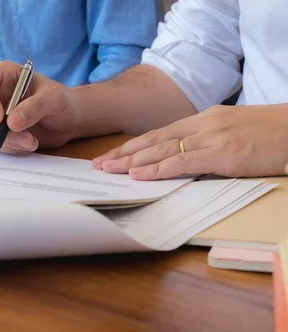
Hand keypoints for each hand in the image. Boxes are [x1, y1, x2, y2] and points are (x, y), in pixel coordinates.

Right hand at [0, 61, 82, 152]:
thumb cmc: (63, 101)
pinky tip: (29, 143)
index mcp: (3, 75)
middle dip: (1, 129)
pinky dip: (11, 147)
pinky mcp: (0, 133)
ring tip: (32, 141)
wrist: (69, 121)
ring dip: (9, 140)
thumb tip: (11, 124)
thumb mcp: (54, 99)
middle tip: (26, 137)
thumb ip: (34, 107)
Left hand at [93, 105, 287, 179]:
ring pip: (162, 149)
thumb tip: (182, 156)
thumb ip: (205, 141)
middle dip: (123, 154)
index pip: (158, 133)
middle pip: (153, 140)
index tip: (112, 155)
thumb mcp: (231, 131)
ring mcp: (212, 138)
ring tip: (109, 170)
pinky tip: (139, 175)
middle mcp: (202, 125)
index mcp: (203, 119)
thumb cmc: (267, 133)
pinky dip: (158, 169)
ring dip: (132, 162)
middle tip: (99, 165)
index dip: (132, 146)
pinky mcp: (223, 154)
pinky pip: (183, 161)